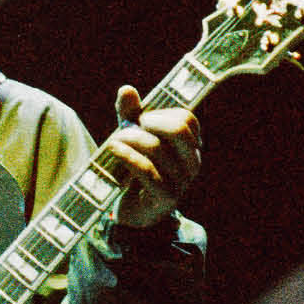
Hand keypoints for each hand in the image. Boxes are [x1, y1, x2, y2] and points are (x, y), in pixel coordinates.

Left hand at [108, 84, 202, 227]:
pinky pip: (147, 170)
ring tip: (112, 142)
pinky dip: (126, 156)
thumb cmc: (134, 171)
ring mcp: (181, 182)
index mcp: (190, 147)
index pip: (186, 118)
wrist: (132, 214)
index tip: (141, 121)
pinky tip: (112, 150)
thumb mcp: (132, 139)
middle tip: (127, 129)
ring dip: (129, 140)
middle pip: (179, 129)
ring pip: (157, 148)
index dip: (160, 114)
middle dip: (148, 123)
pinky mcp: (165, 198)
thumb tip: (127, 89)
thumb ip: (130, 115)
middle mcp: (191, 163)